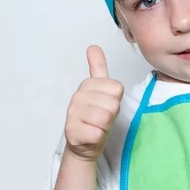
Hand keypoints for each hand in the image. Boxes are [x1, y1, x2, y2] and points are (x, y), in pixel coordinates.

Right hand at [64, 45, 123, 161]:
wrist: (84, 143)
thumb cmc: (96, 116)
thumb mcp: (101, 91)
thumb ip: (98, 68)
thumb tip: (93, 46)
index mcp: (87, 85)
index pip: (117, 89)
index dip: (116, 100)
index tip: (106, 104)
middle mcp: (77, 97)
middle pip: (113, 104)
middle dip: (111, 115)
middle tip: (102, 118)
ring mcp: (72, 114)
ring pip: (105, 118)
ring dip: (105, 126)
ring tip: (96, 125)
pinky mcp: (72, 131)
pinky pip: (98, 133)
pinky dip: (98, 137)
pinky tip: (90, 135)